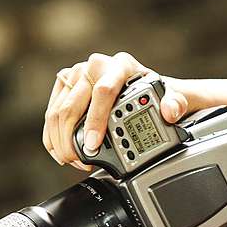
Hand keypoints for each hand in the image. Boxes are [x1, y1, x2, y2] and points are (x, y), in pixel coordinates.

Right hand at [42, 51, 190, 169]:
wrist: (139, 85)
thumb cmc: (152, 92)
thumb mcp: (171, 97)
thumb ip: (175, 104)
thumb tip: (170, 111)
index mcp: (120, 65)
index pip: (103, 92)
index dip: (96, 121)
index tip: (94, 145)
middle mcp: (95, 66)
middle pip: (73, 106)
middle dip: (73, 139)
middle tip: (82, 161)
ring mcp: (76, 74)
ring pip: (58, 112)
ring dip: (61, 141)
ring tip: (74, 160)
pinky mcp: (64, 85)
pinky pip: (51, 113)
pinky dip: (53, 136)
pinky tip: (61, 151)